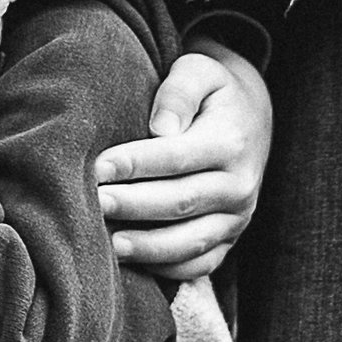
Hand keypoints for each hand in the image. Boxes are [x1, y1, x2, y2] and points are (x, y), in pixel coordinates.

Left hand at [98, 46, 271, 281]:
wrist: (249, 118)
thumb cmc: (209, 91)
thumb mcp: (198, 72)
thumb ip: (179, 91)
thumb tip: (162, 126)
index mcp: (231, 141)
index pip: (177, 158)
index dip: (135, 165)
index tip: (97, 167)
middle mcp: (240, 185)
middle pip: (180, 202)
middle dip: (133, 206)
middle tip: (92, 205)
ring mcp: (237, 217)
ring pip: (191, 241)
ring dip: (148, 247)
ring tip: (108, 245)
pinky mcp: (229, 239)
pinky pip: (199, 264)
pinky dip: (167, 270)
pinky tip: (132, 265)